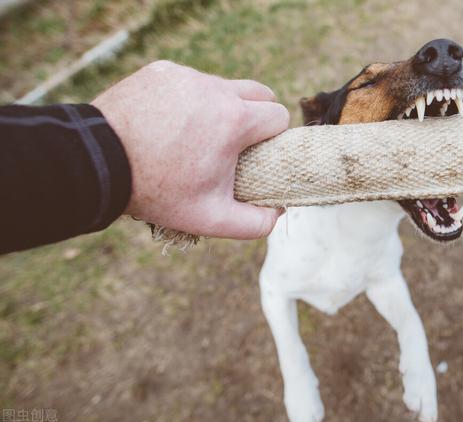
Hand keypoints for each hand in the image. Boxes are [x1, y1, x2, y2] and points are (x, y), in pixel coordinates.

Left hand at [92, 60, 288, 238]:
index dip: (274, 137)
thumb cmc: (157, 192)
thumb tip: (278, 212)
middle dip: (257, 115)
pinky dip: (189, 100)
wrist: (98, 163)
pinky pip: (189, 82)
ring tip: (199, 136)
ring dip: (222, 107)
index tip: (258, 154)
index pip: (278, 115)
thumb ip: (256, 223)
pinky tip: (171, 123)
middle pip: (259, 92)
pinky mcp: (161, 71)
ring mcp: (186, 76)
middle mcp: (214, 89)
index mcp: (234, 119)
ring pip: (223, 86)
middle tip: (237, 143)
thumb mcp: (211, 219)